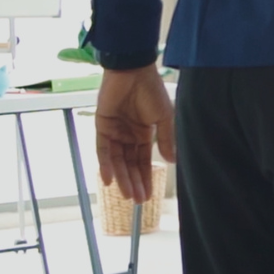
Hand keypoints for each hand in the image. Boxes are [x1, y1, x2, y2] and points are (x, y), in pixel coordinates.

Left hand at [95, 64, 175, 203]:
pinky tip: (110, 179)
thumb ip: (166, 139)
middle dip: (134, 183)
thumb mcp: (164, 117)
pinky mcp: (101, 127)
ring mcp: (114, 132)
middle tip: (138, 201)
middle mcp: (128, 136)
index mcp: (144, 134)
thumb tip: (171, 161)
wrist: (133, 72)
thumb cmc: (151, 91)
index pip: (144, 161)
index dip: (146, 178)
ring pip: (117, 161)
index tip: (149, 196)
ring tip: (127, 195)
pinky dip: (105, 164)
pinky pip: (103, 150)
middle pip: (130, 165)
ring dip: (122, 178)